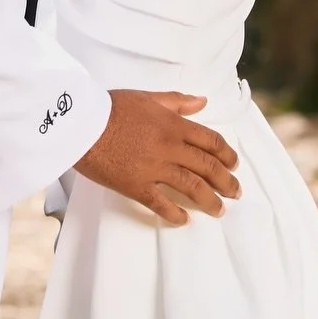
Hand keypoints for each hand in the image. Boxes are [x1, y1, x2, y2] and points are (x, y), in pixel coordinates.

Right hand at [76, 90, 240, 226]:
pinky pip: (161, 204)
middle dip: (226, 181)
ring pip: (192, 187)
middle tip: (236, 192)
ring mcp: (154, 168)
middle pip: (207, 166)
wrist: (81, 124)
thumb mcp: (147, 97)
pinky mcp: (136, 186)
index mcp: (173, 125)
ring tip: (219, 210)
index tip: (234, 164)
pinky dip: (175, 214)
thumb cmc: (111, 107)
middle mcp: (170, 148)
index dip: (226, 154)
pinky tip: (184, 220)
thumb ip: (177, 102)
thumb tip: (202, 101)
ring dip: (209, 200)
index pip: (210, 141)